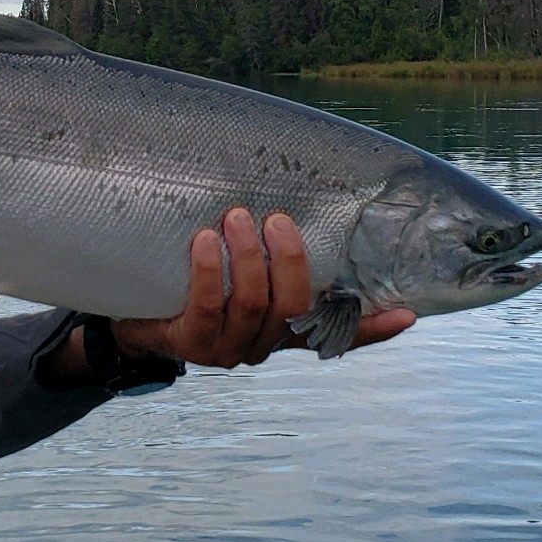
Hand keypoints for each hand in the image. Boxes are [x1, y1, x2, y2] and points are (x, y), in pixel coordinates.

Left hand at [113, 208, 418, 367]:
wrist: (132, 311)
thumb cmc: (193, 278)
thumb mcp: (236, 264)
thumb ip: (267, 247)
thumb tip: (292, 191)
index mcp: (285, 327)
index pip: (341, 334)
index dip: (375, 329)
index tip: (409, 314)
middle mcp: (263, 343)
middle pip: (295, 309)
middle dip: (290, 261)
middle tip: (276, 219)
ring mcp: (228, 349)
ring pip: (253, 307)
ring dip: (248, 259)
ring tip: (236, 218)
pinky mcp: (191, 345)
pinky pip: (207, 308)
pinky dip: (210, 271)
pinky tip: (204, 241)